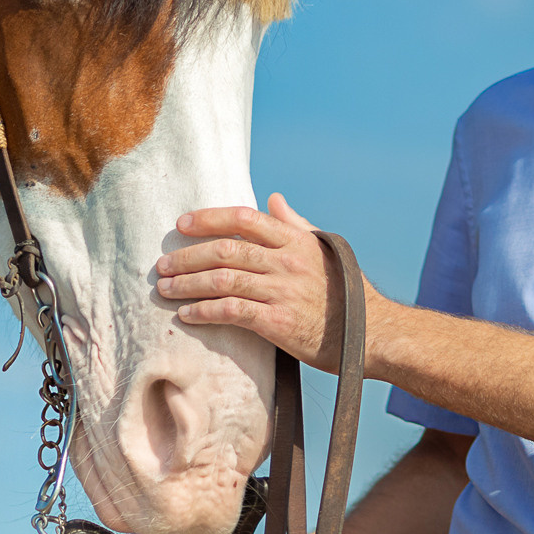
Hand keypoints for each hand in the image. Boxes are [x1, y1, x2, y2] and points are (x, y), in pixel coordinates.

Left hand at [155, 194, 364, 371]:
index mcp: (295, 241)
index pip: (243, 219)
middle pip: (225, 250)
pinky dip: (204, 312)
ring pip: (222, 280)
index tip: (181, 224)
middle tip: (162, 264)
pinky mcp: (278, 322)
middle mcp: (286, 261)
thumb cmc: (347, 293)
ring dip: (188, 284)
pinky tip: (187, 315)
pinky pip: (232, 312)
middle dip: (187, 255)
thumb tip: (274, 199)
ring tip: (165, 289)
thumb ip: (295, 224)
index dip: (208, 218)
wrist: (371, 334)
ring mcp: (282, 291)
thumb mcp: (323, 250)